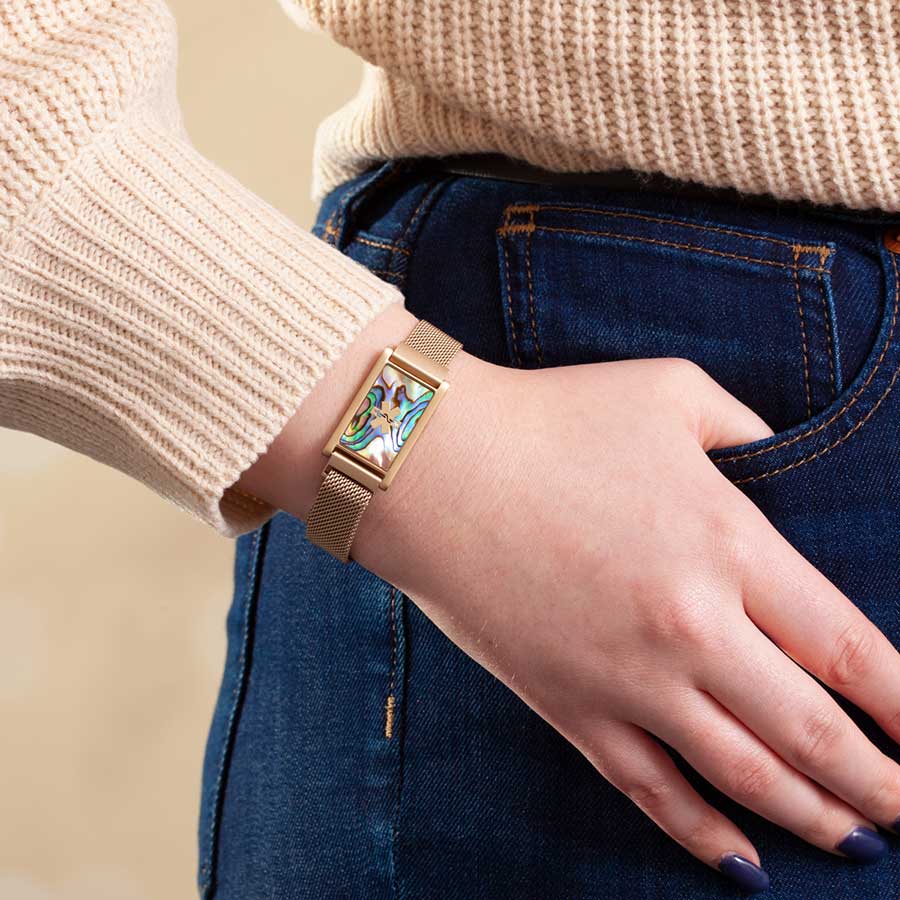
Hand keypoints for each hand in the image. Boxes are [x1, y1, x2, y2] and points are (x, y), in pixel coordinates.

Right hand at [350, 350, 899, 886]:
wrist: (432, 466)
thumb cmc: (551, 418)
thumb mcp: (669, 393)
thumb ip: (747, 431)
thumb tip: (780, 468)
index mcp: (728, 543)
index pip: (851, 650)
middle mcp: (691, 626)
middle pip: (813, 732)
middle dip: (882, 785)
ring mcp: (627, 678)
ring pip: (744, 776)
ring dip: (812, 819)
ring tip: (857, 846)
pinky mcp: (569, 706)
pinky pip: (651, 789)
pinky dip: (703, 834)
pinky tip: (742, 861)